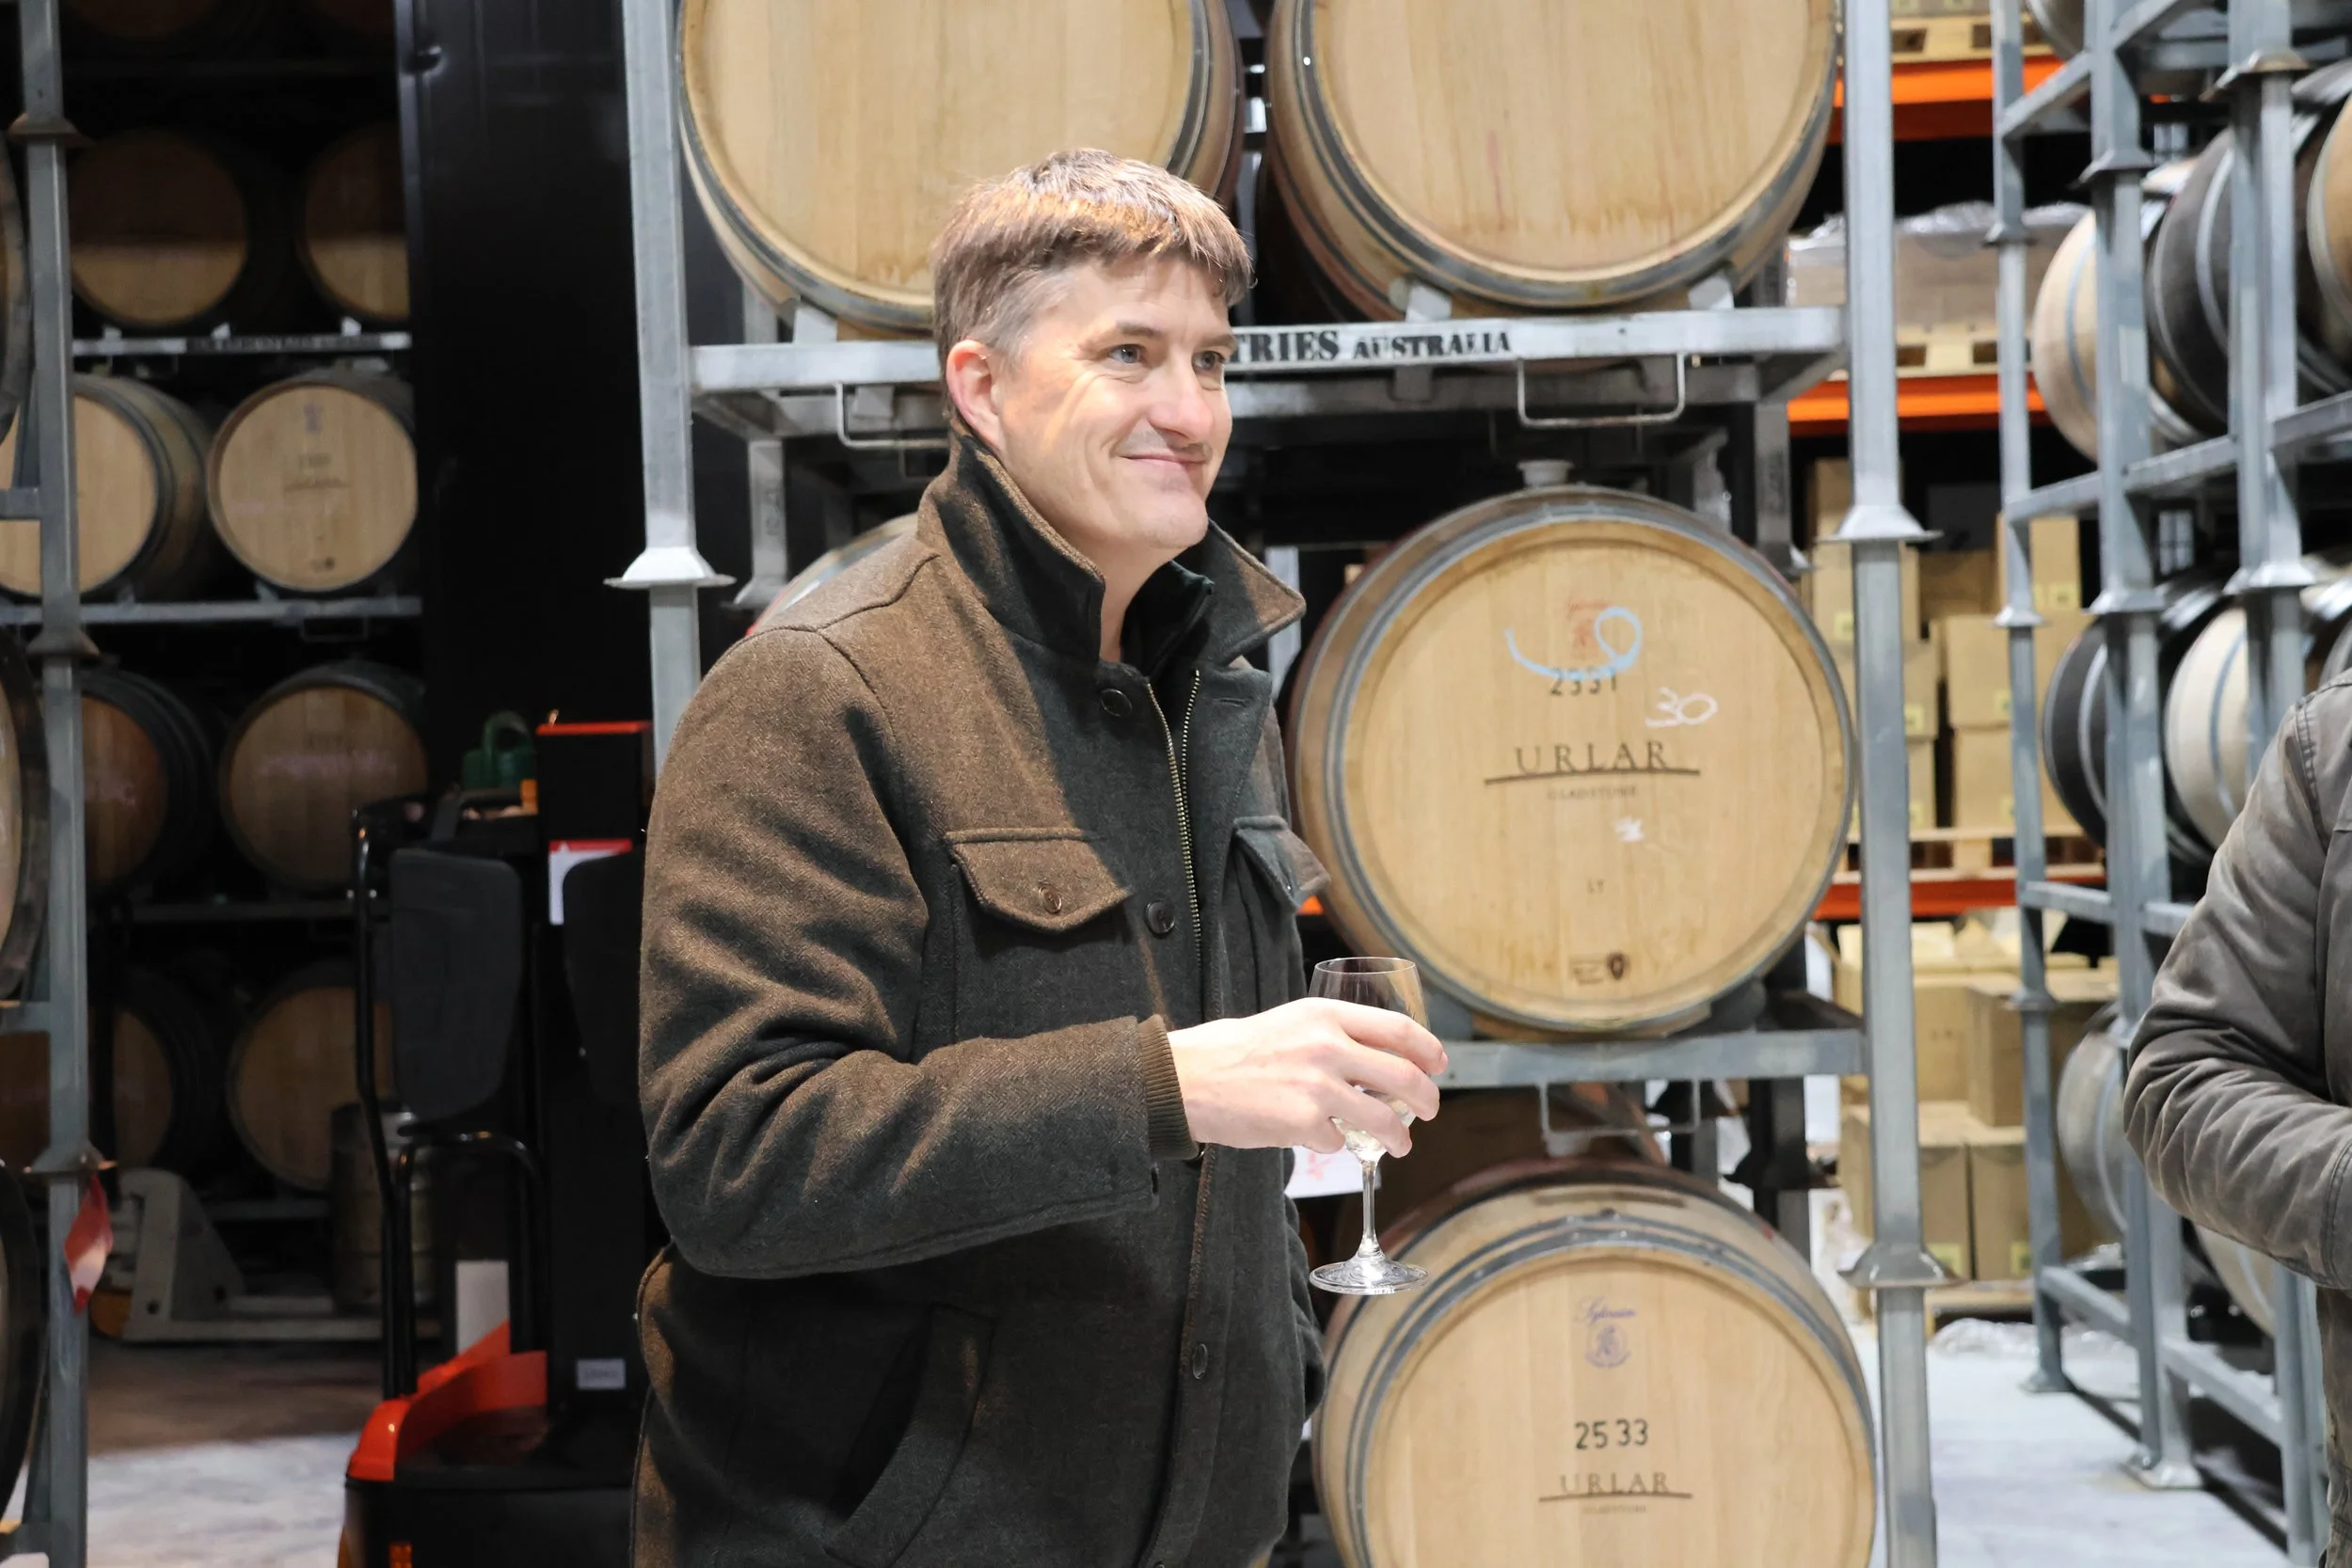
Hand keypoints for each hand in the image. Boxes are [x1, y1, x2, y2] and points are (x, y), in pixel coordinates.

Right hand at [1167, 998, 1446, 1157]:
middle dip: (1426, 1099)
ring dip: (1400, 1138)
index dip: (1428, 1049)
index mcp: (1326, 1015)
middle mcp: (1328, 1046)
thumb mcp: (1291, 1023)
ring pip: (1383, 1119)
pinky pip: (1339, 1141)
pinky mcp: (1304, 1123)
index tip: (1439, 1064)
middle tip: (1430, 1109)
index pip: (1399, 1029)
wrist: (1189, 1078)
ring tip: (1401, 1146)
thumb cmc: (1236, 1051)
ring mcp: (1318, 1086)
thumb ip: (1334, 1036)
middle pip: (1403, 1075)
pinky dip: (1335, 1144)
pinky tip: (1318, 1137)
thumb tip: (1379, 1061)